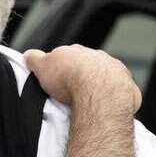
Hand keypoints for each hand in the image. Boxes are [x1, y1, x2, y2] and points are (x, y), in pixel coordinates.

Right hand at [24, 45, 140, 113]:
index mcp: (75, 50)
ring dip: (97, 85)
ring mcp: (114, 70)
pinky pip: (118, 91)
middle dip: (79, 75)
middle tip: (70, 91)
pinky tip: (102, 106)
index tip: (56, 78)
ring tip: (86, 101)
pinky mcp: (127, 85)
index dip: (60, 67)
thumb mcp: (41, 67)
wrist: (99, 93)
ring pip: (103, 76)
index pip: (66, 55)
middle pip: (86, 65)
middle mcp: (96, 56)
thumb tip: (28, 55)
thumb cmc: (70, 80)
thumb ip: (34, 58)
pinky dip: (111, 97)